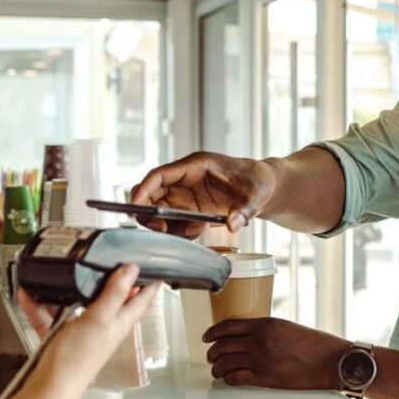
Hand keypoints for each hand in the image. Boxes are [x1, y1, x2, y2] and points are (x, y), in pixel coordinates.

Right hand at [16, 264, 158, 386]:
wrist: (49, 387)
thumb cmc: (78, 360)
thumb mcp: (99, 319)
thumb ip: (115, 293)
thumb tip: (131, 271)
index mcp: (119, 323)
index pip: (141, 301)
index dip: (149, 285)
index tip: (153, 272)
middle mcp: (103, 327)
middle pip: (111, 300)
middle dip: (108, 282)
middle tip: (107, 264)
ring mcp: (82, 332)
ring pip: (78, 305)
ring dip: (68, 291)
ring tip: (62, 276)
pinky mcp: (62, 338)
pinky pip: (52, 316)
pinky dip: (41, 306)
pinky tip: (30, 296)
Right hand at [131, 152, 276, 238]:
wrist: (264, 189)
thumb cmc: (258, 181)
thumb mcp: (255, 194)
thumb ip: (244, 209)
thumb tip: (233, 224)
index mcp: (195, 166)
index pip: (159, 176)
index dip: (142, 191)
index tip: (133, 208)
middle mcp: (185, 180)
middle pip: (151, 195)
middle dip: (149, 214)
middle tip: (162, 230)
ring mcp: (186, 195)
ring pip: (159, 212)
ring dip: (168, 227)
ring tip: (195, 230)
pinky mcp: (190, 209)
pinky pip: (174, 223)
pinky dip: (181, 232)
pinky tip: (200, 230)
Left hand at [203, 317, 347, 389]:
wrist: (330, 360)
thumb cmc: (314, 345)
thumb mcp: (286, 328)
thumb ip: (265, 330)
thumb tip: (247, 337)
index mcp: (265, 324)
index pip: (228, 326)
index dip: (212, 332)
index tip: (206, 337)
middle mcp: (260, 340)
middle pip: (223, 345)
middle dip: (212, 352)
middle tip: (210, 356)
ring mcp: (261, 359)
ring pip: (226, 363)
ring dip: (217, 368)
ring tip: (217, 370)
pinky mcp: (265, 378)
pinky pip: (236, 378)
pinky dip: (228, 379)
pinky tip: (228, 379)